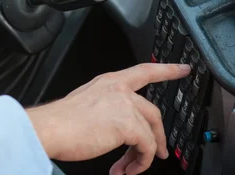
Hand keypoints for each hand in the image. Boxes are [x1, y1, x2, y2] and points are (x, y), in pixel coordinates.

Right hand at [27, 63, 190, 174]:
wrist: (51, 129)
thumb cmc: (60, 121)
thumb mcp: (86, 103)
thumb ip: (106, 107)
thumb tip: (117, 128)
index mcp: (109, 81)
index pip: (145, 71)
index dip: (167, 70)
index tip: (183, 69)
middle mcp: (119, 89)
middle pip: (153, 111)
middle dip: (158, 135)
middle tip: (158, 152)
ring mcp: (125, 105)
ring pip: (150, 131)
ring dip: (145, 154)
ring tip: (133, 167)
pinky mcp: (128, 124)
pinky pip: (146, 147)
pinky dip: (140, 162)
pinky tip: (127, 169)